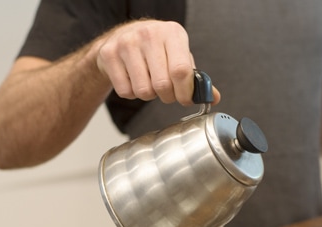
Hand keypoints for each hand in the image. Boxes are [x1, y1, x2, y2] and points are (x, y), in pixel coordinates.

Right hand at [96, 19, 220, 105]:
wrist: (121, 37)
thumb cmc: (157, 50)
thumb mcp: (179, 56)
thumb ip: (196, 78)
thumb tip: (213, 97)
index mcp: (172, 33)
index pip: (181, 71)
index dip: (185, 92)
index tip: (185, 99)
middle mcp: (149, 34)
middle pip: (162, 85)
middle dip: (167, 96)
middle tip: (166, 92)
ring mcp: (126, 43)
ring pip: (143, 91)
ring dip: (149, 95)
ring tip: (148, 82)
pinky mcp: (109, 54)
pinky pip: (126, 92)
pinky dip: (131, 93)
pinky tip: (133, 79)